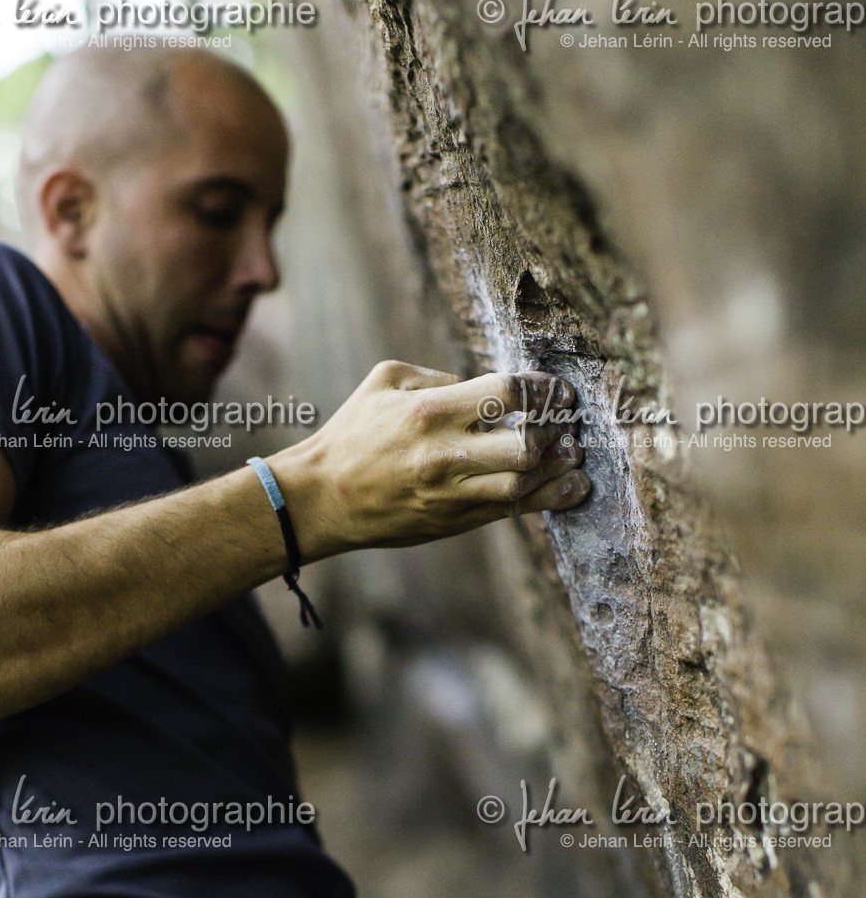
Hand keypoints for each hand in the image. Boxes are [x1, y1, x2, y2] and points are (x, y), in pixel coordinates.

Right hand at [268, 359, 588, 559]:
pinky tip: (572, 486)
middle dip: (555, 429)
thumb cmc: (352, 434)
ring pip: (525, 482)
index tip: (558, 390)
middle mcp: (445, 454)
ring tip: (573, 452)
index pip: (505, 394)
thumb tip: (483, 385)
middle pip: (526, 443)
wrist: (323, 498)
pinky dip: (550, 498)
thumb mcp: (385, 382)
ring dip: (559, 466)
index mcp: (429, 412)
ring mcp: (451, 493)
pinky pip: (513, 510)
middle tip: (568, 421)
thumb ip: (439, 377)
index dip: (542, 390)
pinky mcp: (455, 520)